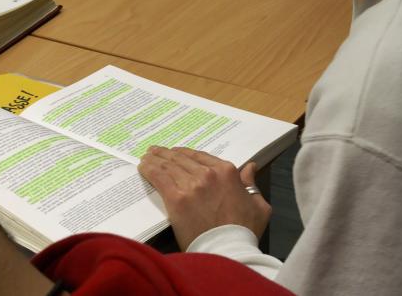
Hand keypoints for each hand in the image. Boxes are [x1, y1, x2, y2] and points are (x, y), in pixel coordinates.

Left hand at [138, 146, 271, 250]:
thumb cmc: (245, 231)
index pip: (200, 156)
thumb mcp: (258, 205)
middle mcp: (208, 174)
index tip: (175, 152)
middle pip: (181, 159)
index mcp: (227, 172)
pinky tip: (143, 166)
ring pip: (168, 165)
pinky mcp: (176, 199)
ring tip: (146, 157)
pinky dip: (150, 169)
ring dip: (155, 159)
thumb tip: (250, 167)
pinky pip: (159, 177)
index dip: (185, 153)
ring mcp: (191, 185)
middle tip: (154, 151)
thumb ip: (251, 183)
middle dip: (166, 154)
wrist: (228, 250)